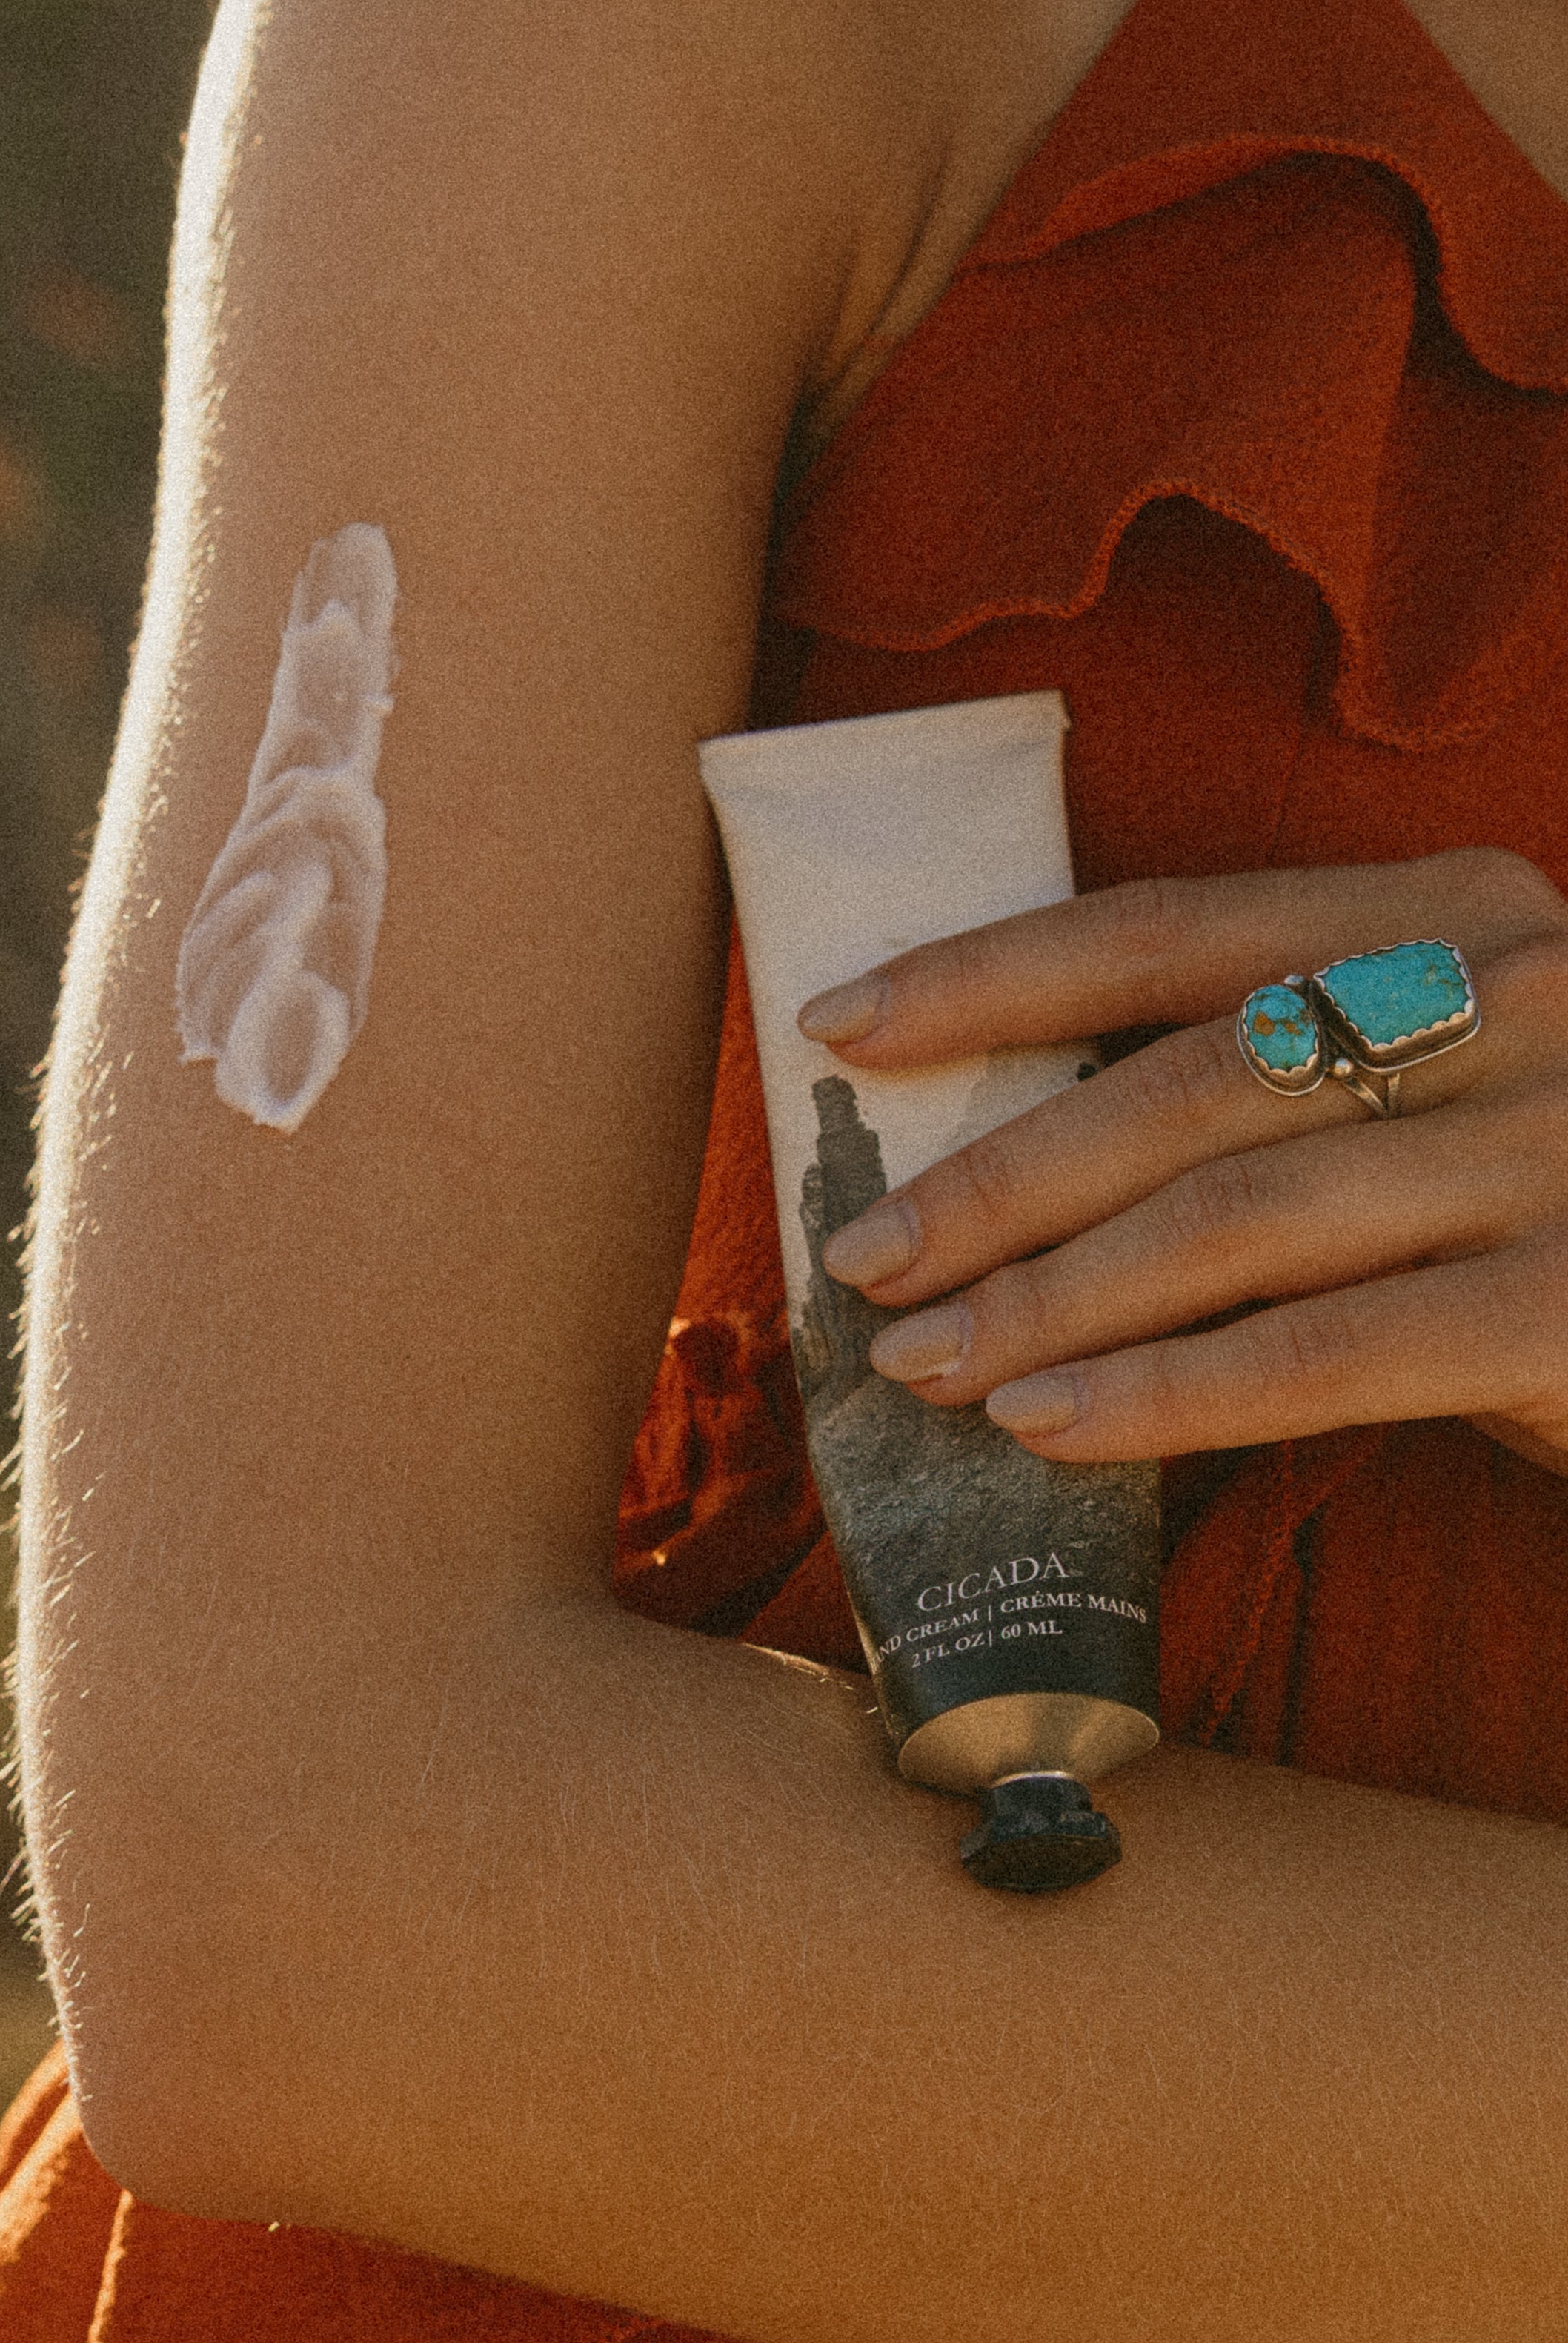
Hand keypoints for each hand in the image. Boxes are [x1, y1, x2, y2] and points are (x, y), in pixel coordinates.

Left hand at [796, 849, 1567, 1476]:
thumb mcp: (1448, 1094)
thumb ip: (1287, 1087)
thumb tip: (1012, 1166)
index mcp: (1465, 912)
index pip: (1177, 926)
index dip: (993, 973)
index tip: (841, 1025)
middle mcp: (1529, 994)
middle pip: (1190, 1082)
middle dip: (1000, 1174)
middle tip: (865, 1259)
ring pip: (1239, 1216)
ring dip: (1053, 1299)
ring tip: (926, 1364)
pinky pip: (1334, 1349)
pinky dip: (1175, 1395)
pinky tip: (1056, 1430)